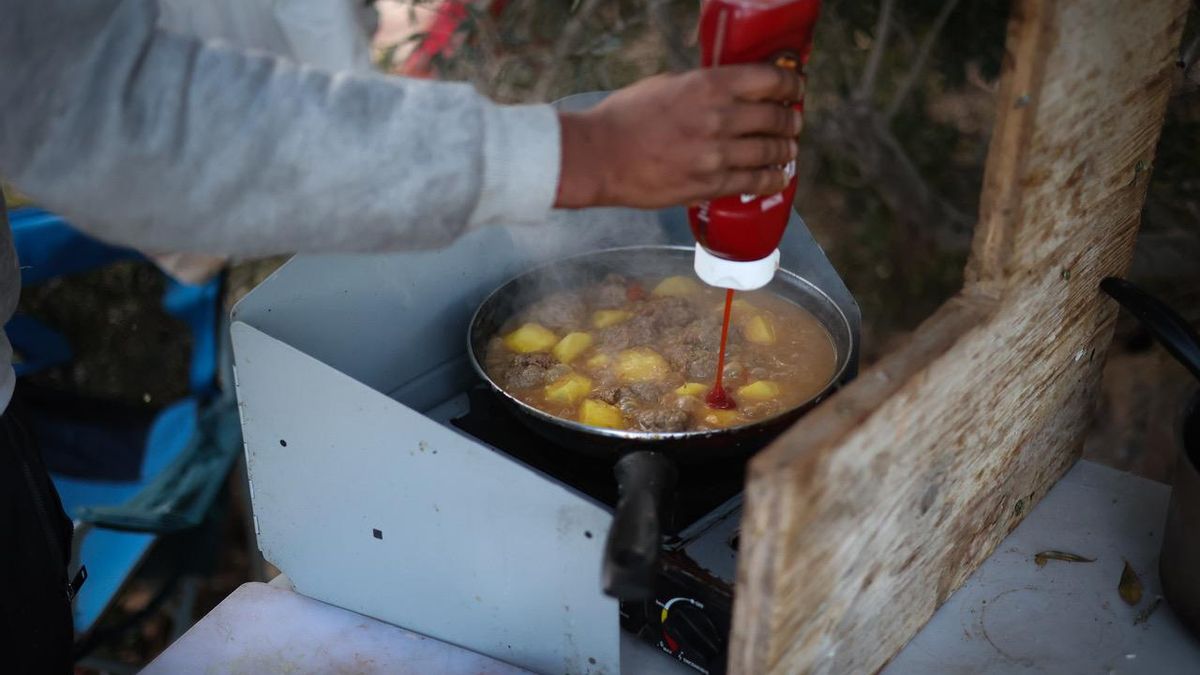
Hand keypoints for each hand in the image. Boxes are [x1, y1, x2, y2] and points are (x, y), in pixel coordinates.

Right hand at [555, 64, 804, 208]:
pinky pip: (753, 182)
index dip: (791, 84)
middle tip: (792, 123)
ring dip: (785, 150)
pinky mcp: (709, 184)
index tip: (796, 88)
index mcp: (709, 85)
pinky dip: (772, 179)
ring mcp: (717, 154)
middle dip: (790, 120)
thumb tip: (729, 90)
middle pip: (776, 117)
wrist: (600, 157)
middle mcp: (719, 118)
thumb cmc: (625, 118)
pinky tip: (779, 177)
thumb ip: (702, 86)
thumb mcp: (667, 85)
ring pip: (770, 152)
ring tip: (788, 150)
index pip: (770, 80)